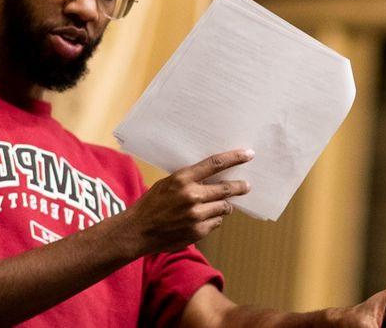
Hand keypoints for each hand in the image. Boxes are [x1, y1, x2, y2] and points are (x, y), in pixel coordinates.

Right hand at [111, 149, 251, 255]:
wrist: (137, 231)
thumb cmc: (151, 204)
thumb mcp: (167, 183)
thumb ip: (189, 180)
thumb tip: (214, 176)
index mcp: (182, 179)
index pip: (215, 164)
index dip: (234, 158)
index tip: (248, 154)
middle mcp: (192, 196)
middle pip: (226, 189)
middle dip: (239, 187)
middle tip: (246, 186)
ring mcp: (196, 215)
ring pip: (224, 207)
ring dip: (225, 205)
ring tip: (223, 204)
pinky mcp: (198, 231)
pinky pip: (216, 222)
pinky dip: (214, 219)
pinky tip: (205, 218)